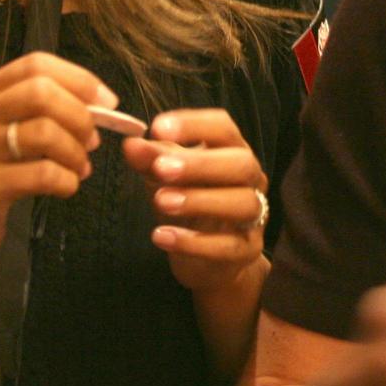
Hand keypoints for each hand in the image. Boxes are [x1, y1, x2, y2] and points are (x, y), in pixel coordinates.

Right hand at [0, 51, 112, 268]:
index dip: (80, 79)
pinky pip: (42, 174)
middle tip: (92, 141)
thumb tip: (100, 105)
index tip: (106, 101)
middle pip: (43, 92)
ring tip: (79, 168)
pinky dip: (67, 181)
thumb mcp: (2, 131)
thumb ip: (42, 113)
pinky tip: (66, 187)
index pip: (37, 65)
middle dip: (80, 116)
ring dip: (76, 153)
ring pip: (46, 132)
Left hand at [123, 108, 267, 293]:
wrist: (208, 260)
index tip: (157, 128)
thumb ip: (151, 160)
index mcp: (232, 151)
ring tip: (161, 202)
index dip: (194, 125)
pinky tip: (162, 237)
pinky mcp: (247, 251)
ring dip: (199, 200)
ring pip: (242, 203)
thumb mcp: (165, 179)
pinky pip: (229, 246)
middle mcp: (251, 180)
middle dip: (201, 164)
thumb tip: (131, 144)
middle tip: (161, 168)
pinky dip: (194, 242)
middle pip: (241, 164)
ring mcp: (254, 216)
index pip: (224, 128)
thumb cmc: (188, 205)